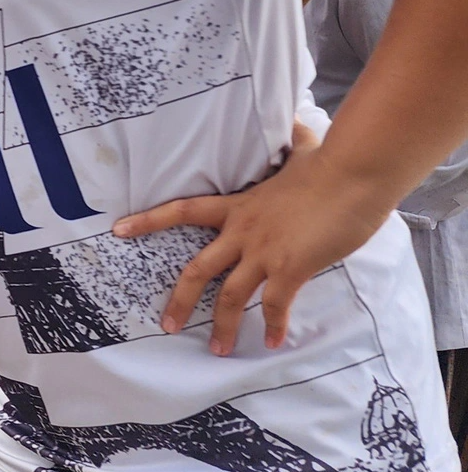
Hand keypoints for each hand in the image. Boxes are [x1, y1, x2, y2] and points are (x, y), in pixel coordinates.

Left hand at [112, 131, 384, 355]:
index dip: (148, 220)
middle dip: (179, 300)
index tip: (117, 230)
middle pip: (197, 270)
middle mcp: (242, 232)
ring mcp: (264, 251)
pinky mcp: (290, 267)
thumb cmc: (330, 165)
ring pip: (230, 296)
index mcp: (238, 206)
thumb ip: (293, 142)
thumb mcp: (302, 151)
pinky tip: (272, 342)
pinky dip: (272, 326)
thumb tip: (296, 121)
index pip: (182, 210)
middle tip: (165, 325)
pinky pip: (274, 305)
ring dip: (222, 326)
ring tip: (217, 350)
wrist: (352, 174)